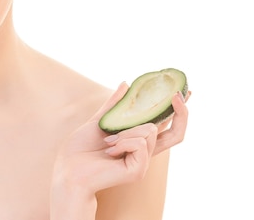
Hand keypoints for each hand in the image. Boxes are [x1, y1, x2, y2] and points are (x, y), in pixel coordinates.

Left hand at [53, 82, 189, 193]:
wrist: (68, 167)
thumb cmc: (80, 148)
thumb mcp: (100, 121)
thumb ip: (114, 105)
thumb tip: (126, 84)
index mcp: (138, 141)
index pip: (166, 126)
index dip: (179, 110)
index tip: (185, 91)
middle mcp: (144, 151)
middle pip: (177, 133)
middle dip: (181, 111)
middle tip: (176, 94)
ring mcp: (143, 162)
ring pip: (150, 131)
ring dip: (126, 131)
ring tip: (108, 141)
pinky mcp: (138, 170)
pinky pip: (140, 144)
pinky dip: (123, 141)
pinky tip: (109, 149)